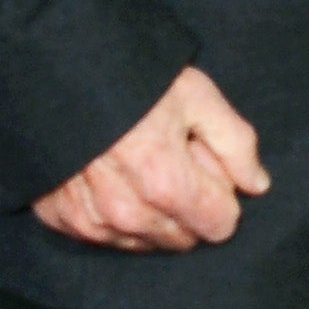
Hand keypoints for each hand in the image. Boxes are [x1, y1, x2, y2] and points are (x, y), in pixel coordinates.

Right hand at [33, 65, 270, 251]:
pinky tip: (104, 173)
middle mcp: (128, 214)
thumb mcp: (196, 95)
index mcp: (167, 184)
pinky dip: (112, 214)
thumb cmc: (130, 78)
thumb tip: (256, 184)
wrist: (51, 66)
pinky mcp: (63, 219)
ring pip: (146, 242)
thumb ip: (235, 144)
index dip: (220, 193)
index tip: (202, 162)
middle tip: (168, 157)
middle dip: (187, 206)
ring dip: (150, 214)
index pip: (221, 225)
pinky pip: (106, 236)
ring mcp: (92, 221)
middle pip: (185, 238)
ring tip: (134, 161)